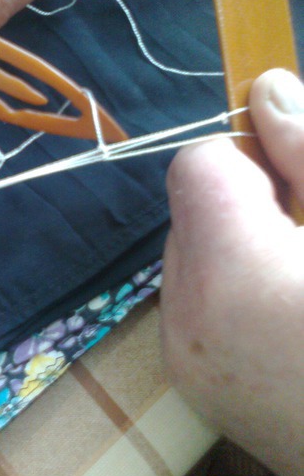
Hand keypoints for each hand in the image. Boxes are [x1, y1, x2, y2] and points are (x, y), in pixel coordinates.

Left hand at [161, 69, 303, 475]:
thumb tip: (263, 89)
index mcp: (229, 275)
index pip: (195, 164)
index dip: (251, 159)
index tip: (297, 185)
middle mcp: (185, 320)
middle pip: (191, 210)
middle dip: (249, 206)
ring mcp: (184, 361)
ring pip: (193, 255)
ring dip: (243, 248)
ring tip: (297, 284)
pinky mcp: (195, 386)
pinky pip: (198, 302)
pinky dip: (236, 292)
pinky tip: (287, 323)